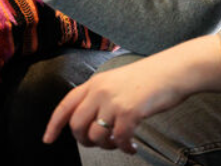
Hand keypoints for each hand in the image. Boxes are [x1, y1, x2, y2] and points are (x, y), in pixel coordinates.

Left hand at [43, 36, 220, 153]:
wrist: (172, 71)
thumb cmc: (149, 79)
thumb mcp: (117, 81)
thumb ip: (100, 96)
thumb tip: (89, 120)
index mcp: (95, 82)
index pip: (65, 105)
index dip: (53, 124)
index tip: (47, 139)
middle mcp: (99, 90)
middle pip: (76, 125)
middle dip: (84, 141)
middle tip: (99, 144)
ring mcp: (113, 101)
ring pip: (95, 136)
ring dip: (106, 146)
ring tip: (119, 144)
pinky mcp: (129, 112)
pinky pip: (118, 140)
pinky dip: (124, 148)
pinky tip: (132, 147)